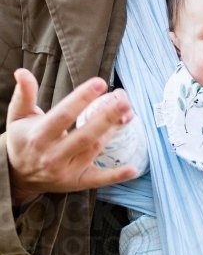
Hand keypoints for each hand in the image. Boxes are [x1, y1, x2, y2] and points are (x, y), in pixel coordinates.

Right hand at [6, 69, 137, 206]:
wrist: (17, 176)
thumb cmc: (22, 140)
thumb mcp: (18, 116)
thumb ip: (24, 95)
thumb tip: (22, 71)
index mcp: (39, 136)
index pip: (64, 115)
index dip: (82, 98)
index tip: (100, 83)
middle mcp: (53, 155)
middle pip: (84, 135)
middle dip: (106, 117)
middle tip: (124, 102)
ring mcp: (66, 171)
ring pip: (94, 150)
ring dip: (113, 133)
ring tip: (128, 115)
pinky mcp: (77, 182)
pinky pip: (99, 180)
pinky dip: (116, 175)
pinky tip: (133, 168)